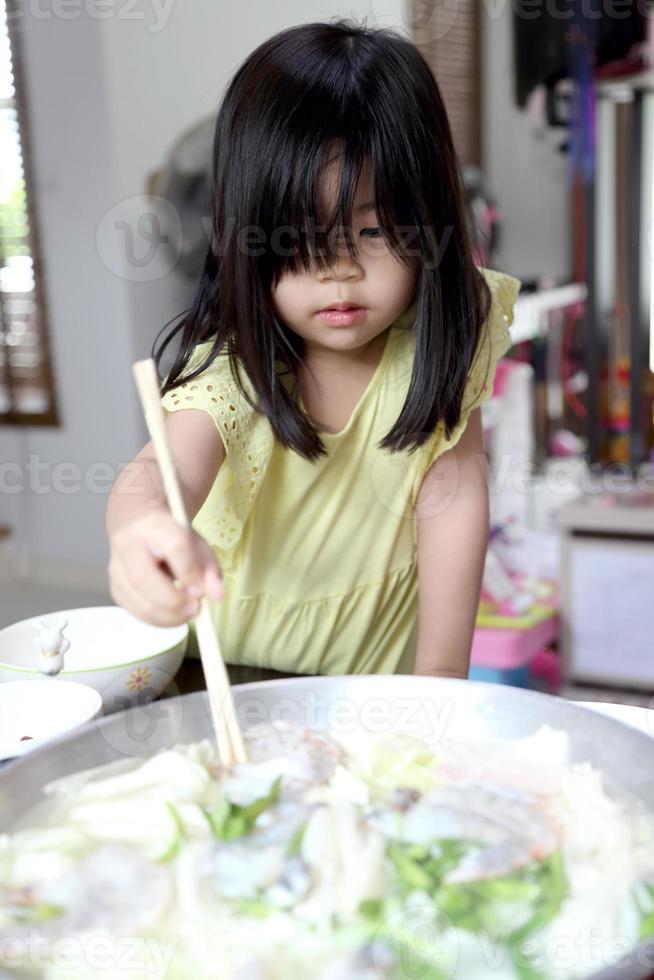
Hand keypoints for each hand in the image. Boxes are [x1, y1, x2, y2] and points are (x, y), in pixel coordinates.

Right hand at [108, 509, 223, 626]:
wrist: (136, 520)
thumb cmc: (170, 533)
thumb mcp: (196, 542)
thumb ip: (209, 568)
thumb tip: (217, 595)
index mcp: (154, 524)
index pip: (174, 547)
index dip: (190, 572)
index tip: (202, 590)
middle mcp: (128, 543)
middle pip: (144, 578)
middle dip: (174, 602)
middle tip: (195, 608)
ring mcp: (116, 566)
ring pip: (137, 601)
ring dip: (167, 616)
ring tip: (186, 612)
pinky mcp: (114, 586)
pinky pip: (134, 610)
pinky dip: (156, 618)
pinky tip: (171, 613)